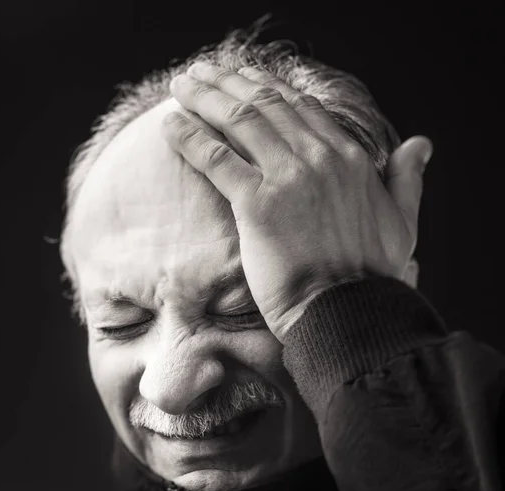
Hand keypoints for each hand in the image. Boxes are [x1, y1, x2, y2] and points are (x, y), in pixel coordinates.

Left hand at [163, 62, 431, 341]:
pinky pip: (216, 158)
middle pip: (266, 103)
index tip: (243, 80)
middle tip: (202, 73)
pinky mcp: (257, 204)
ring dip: (205, 97)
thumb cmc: (371, 279)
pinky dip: (191, 137)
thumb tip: (421, 146)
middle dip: (229, 82)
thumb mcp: (402, 224)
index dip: (268, 89)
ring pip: (239, 119)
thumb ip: (407, 180)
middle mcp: (321, 158)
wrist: (347, 315)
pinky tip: (171, 123)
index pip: (302, 108)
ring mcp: (289, 177)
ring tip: (181, 85)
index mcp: (351, 159)